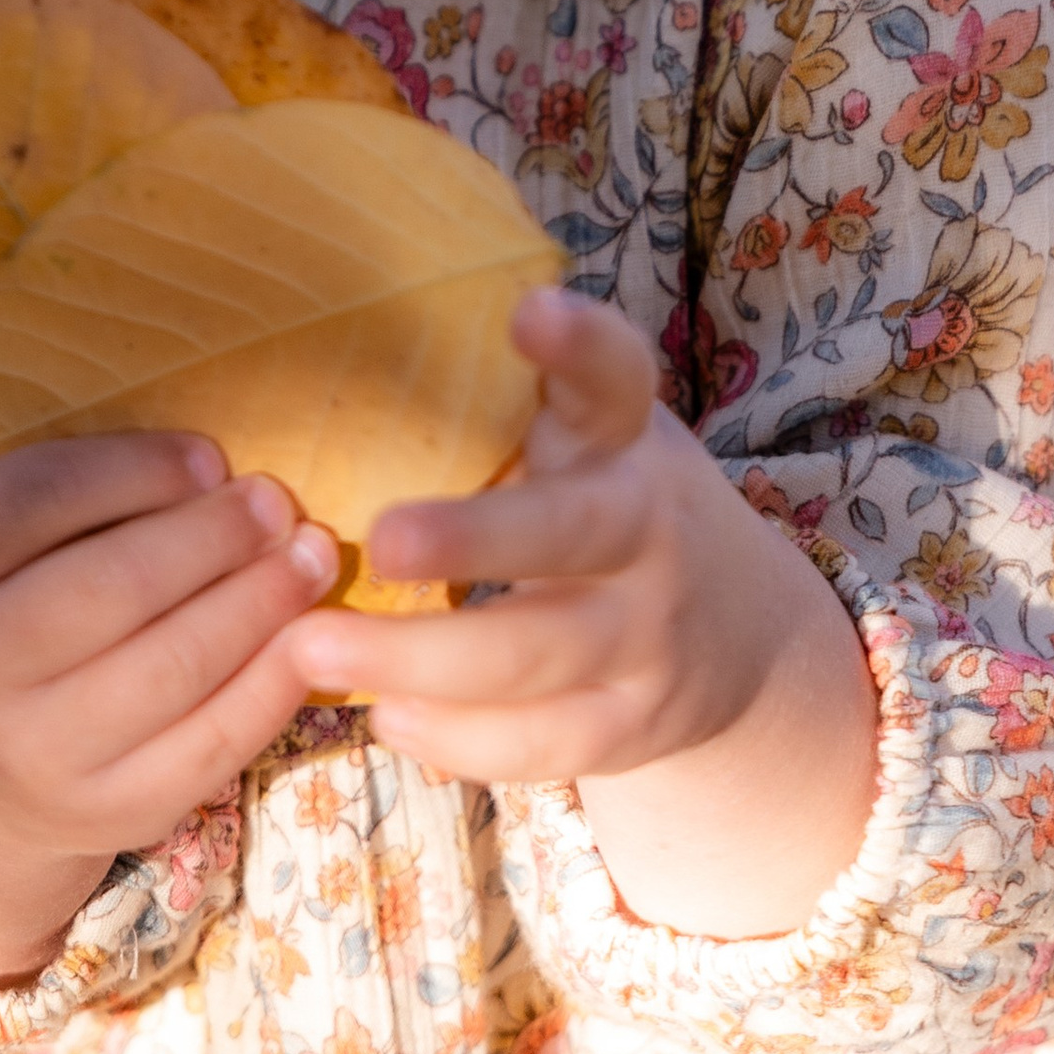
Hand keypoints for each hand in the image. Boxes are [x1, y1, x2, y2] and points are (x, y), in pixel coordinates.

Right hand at [0, 434, 336, 988]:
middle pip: (115, 586)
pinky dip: (273, 684)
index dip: (143, 470)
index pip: (42, 497)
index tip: (214, 457)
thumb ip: (83, 490)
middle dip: (216, 536)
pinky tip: (307, 639)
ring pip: (174, 667)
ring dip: (261, 601)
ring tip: (310, 556)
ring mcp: (35, 754)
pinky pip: (210, 745)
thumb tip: (213, 471)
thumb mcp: (2, 537)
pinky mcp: (105, 814)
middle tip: (278, 502)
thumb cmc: (5, 614)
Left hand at [281, 293, 877, 935]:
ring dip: (422, 657)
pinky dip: (461, 739)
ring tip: (313, 647)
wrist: (740, 635)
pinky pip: (544, 742)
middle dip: (476, 539)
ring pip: (538, 654)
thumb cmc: (607, 500)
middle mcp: (649, 524)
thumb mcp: (589, 434)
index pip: (618, 374)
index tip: (527, 311)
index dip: (579, 342)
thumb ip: (506, 399)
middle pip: (568, 532)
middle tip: (383, 538)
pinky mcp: (632, 722)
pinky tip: (385, 716)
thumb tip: (336, 327)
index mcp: (626, 433)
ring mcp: (647, 632)